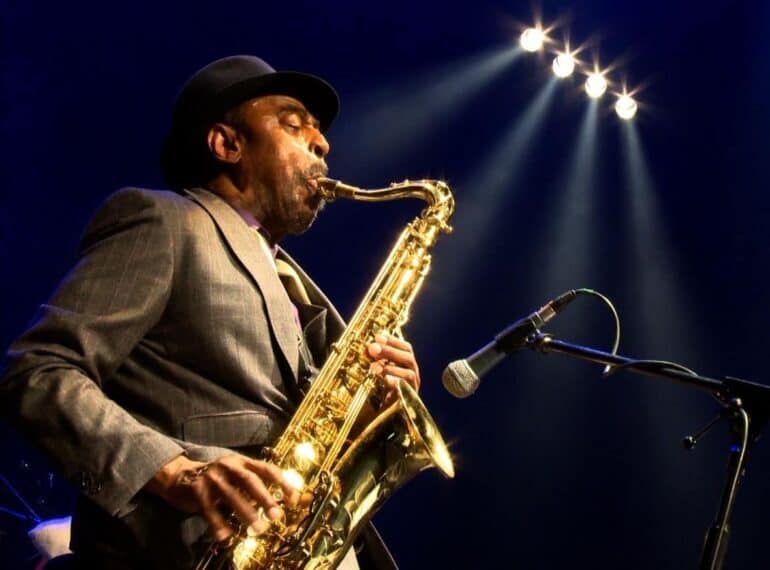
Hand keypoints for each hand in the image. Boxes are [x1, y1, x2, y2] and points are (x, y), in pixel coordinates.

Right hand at [145, 453, 297, 541]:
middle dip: (264, 498)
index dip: (282, 483)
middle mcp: (228, 465)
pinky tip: (226, 537)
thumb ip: (255, 484)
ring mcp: (212, 477)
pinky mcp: (197, 490)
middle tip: (276, 515)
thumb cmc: (216, 478)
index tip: (293, 499)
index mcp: (242, 461)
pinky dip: (218, 524)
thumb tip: (279, 500)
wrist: (179, 475)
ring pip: (231, 495)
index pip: (267, 469)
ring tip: (257, 528)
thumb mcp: (236, 475)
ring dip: (246, 512)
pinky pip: (210, 509)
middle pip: (250, 480)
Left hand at [367, 333, 420, 400]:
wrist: (383, 418)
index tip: (377, 337)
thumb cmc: (378, 394)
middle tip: (372, 348)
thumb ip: (374, 361)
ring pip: (409, 374)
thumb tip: (367, 347)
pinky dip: (395, 384)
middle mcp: (413, 375)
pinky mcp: (410, 401)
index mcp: (406, 366)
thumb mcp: (376, 374)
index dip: (393, 341)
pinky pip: (406, 391)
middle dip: (390, 351)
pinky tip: (385, 381)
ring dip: (391, 368)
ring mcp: (413, 388)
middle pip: (408, 357)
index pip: (405, 348)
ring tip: (374, 368)